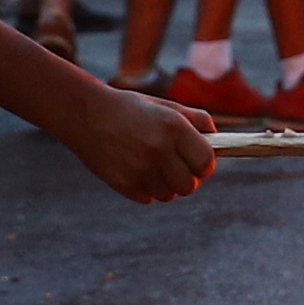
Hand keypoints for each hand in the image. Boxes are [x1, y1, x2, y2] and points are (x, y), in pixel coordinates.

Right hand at [63, 89, 216, 204]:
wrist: (85, 114)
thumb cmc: (131, 109)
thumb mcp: (166, 106)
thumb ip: (197, 121)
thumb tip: (218, 139)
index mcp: (173, 127)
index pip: (206, 162)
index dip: (205, 164)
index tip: (198, 161)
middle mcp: (159, 150)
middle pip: (190, 185)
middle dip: (187, 177)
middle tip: (175, 165)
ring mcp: (140, 169)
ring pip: (170, 195)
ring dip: (166, 184)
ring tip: (152, 165)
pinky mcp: (124, 184)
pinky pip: (148, 198)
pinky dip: (146, 188)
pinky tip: (135, 169)